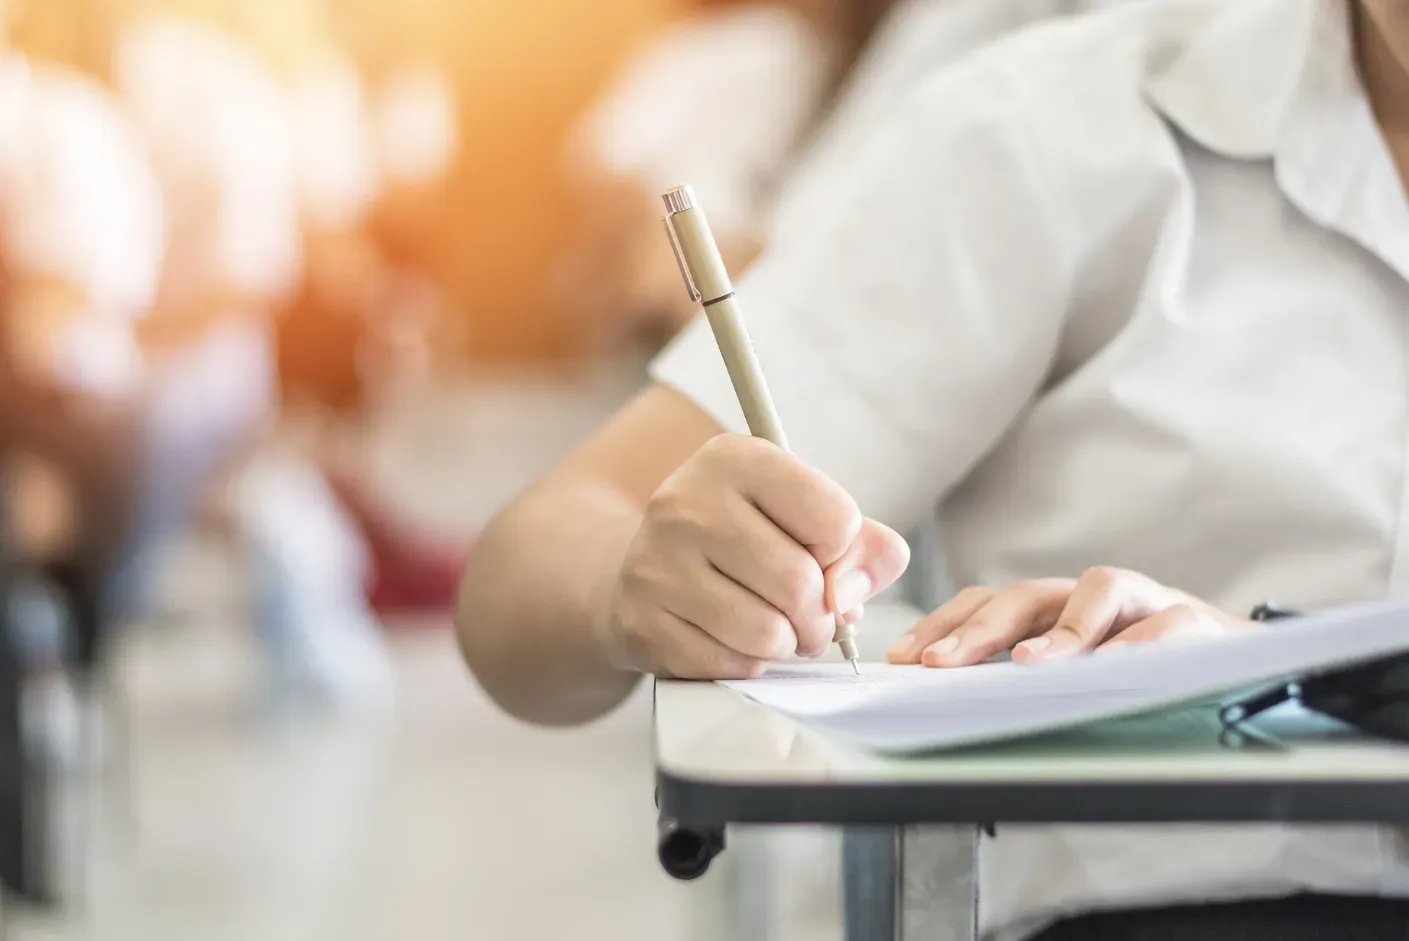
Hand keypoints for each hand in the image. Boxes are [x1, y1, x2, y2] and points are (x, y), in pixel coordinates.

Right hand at [601, 434, 910, 678]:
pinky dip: (748, 664)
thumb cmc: (742, 540)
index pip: (833, 518)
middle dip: (821, 616)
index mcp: (735, 458)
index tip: (820, 555)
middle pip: (799, 582)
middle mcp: (686, 502)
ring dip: (786, 643)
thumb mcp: (803, 516)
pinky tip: (734, 640)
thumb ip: (863, 546)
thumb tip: (849, 596)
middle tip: (813, 618)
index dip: (841, 551)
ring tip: (776, 629)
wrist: (648, 569)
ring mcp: (656, 562)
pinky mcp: (641, 621)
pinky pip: (729, 664)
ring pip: (766, 632)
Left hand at [887, 566, 1251, 667]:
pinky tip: (1113, 669)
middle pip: (1026, 594)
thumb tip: (951, 700)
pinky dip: (1139, 644)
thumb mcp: (1078, 674)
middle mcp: (1091, 595)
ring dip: (1060, 629)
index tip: (902, 657)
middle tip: (939, 663)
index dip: (942, 623)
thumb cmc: (1145, 671)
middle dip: (977, 628)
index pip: (986, 602)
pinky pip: (1167, 623)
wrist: (1243, 663)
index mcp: (1055, 607)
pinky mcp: (1196, 620)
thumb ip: (1026, 678)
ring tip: (1026, 666)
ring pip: (1098, 590)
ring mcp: (1144, 600)